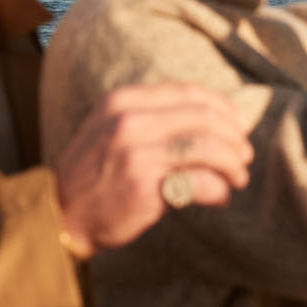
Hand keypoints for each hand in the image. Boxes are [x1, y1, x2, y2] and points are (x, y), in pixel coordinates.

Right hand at [53, 84, 252, 258]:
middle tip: (245, 156)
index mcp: (123, 100)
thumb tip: (214, 117)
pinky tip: (221, 198)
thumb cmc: (94, 174)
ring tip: (238, 178)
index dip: (222, 106)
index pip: (188, 92)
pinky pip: (201, 182)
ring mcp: (137, 152)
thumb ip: (151, 117)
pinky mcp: (146, 186)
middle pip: (205, 118)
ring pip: (209, 148)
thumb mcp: (110, 129)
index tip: (240, 124)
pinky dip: (220, 190)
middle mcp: (129, 120)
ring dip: (233, 164)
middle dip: (234, 137)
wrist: (61, 214)